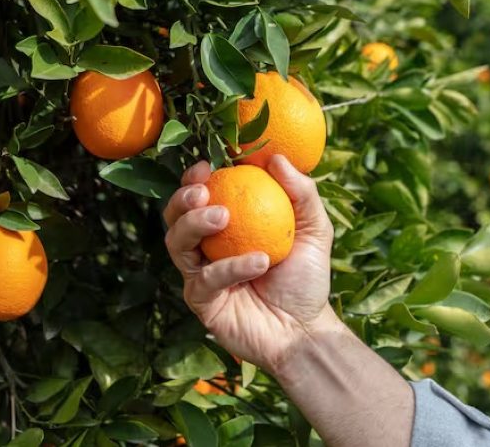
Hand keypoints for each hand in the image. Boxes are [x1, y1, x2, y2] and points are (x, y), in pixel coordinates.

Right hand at [163, 154, 336, 373]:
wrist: (305, 330)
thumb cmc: (306, 278)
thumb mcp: (314, 229)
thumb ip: (301, 192)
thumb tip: (277, 159)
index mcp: (225, 228)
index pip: (198, 197)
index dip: (194, 178)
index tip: (208, 166)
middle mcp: (205, 249)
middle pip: (175, 218)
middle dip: (182, 199)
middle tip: (204, 192)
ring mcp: (200, 276)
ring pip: (177, 244)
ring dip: (195, 225)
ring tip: (224, 216)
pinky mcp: (201, 303)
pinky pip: (204, 280)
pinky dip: (230, 267)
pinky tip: (259, 261)